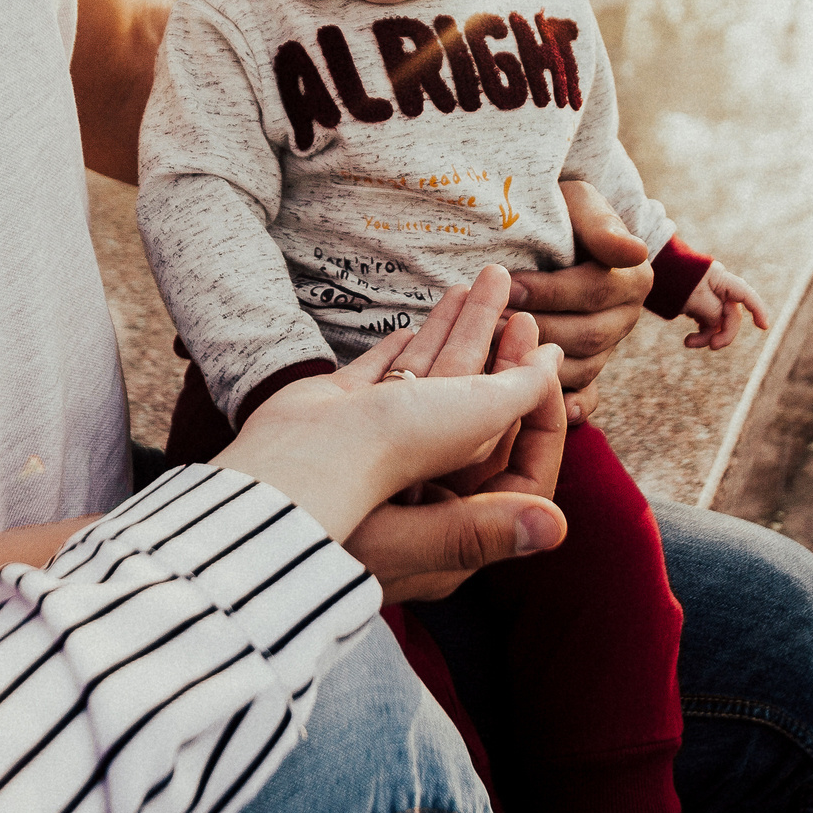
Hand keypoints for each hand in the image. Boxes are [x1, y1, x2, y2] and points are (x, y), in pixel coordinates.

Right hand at [215, 266, 567, 605]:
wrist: (255, 500)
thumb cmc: (356, 505)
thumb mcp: (443, 496)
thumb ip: (503, 477)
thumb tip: (558, 498)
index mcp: (453, 527)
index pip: (519, 468)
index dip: (540, 410)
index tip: (548, 362)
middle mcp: (419, 493)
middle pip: (477, 417)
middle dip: (500, 357)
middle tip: (518, 308)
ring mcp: (374, 457)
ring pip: (431, 389)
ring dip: (456, 336)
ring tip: (476, 285)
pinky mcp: (336, 425)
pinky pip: (383, 380)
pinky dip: (404, 348)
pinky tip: (420, 323)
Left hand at [509, 180, 651, 422]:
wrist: (558, 231)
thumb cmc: (564, 212)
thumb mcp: (582, 204)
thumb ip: (602, 227)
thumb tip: (634, 251)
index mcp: (632, 280)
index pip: (590, 291)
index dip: (549, 291)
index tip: (508, 287)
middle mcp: (625, 319)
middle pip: (585, 335)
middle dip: (535, 330)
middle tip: (487, 325)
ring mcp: (606, 350)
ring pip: (579, 368)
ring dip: (536, 366)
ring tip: (491, 357)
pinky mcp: (587, 372)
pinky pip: (583, 397)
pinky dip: (564, 406)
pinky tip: (535, 407)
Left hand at [680, 260, 769, 350]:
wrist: (653, 270)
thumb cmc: (674, 280)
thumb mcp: (694, 299)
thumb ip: (712, 312)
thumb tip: (718, 324)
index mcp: (721, 280)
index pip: (746, 295)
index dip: (758, 310)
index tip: (764, 327)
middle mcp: (719, 288)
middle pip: (731, 315)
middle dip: (722, 333)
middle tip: (711, 347)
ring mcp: (710, 297)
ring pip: (718, 322)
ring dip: (707, 336)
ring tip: (689, 343)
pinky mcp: (700, 304)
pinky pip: (707, 322)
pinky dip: (701, 333)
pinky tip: (689, 339)